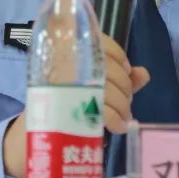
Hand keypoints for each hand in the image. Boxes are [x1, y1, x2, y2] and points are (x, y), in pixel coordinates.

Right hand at [3, 33, 149, 177]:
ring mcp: (61, 86)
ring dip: (122, 106)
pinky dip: (115, 120)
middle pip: (108, 69)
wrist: (34, 135)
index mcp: (70, 54)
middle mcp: (63, 65)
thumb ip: (120, 79)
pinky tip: (119, 127)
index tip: (127, 70)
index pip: (101, 42)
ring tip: (123, 119)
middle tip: (126, 104)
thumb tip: (144, 73)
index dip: (119, 56)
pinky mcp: (62, 111)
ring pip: (106, 90)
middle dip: (125, 89)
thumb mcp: (94, 89)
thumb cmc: (67, 106)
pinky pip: (100, 111)